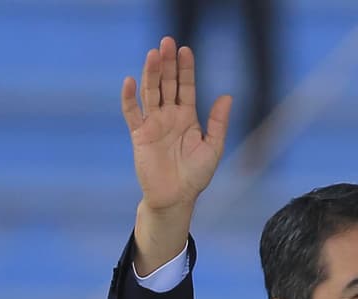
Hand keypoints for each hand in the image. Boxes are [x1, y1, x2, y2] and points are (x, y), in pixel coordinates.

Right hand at [121, 36, 231, 213]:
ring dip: (151, 73)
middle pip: (167, 84)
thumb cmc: (195, 175)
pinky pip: (132, 113)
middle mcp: (169, 116)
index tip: (185, 50)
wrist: (176, 197)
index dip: (185, 69)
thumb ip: (218, 122)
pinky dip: (129, 98)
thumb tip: (227, 96)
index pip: (185, 87)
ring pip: (150, 93)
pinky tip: (130, 81)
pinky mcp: (139, 135)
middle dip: (167, 64)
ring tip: (153, 54)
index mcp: (187, 117)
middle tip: (167, 42)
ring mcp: (153, 123)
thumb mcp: (213, 148)